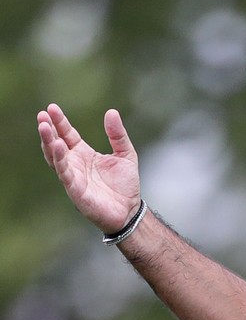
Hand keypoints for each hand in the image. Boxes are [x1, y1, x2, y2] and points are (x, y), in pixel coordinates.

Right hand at [37, 103, 141, 232]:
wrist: (130, 211)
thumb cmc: (125, 185)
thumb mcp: (126, 155)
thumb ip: (118, 135)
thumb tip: (111, 112)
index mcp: (83, 154)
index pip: (67, 134)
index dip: (59, 122)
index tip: (52, 108)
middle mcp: (74, 164)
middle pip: (56, 143)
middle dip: (48, 129)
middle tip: (42, 114)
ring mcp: (73, 176)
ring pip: (54, 157)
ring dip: (48, 142)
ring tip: (43, 126)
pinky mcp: (75, 189)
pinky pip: (64, 173)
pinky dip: (59, 159)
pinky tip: (58, 146)